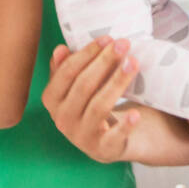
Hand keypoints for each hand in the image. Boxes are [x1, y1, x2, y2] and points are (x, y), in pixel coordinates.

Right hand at [40, 37, 140, 163]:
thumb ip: (65, 68)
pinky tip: (136, 114)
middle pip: (84, 86)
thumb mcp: (74, 86)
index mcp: (52, 100)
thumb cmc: (89, 104)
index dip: (87, 53)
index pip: (67, 72)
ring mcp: (81, 136)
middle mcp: (62, 119)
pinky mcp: (103, 149)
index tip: (106, 38)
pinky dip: (125, 125)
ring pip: (99, 105)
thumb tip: (60, 49)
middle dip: (105, 62)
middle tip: (123, 44)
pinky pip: (114, 136)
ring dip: (117, 82)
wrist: (104, 140)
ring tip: (133, 62)